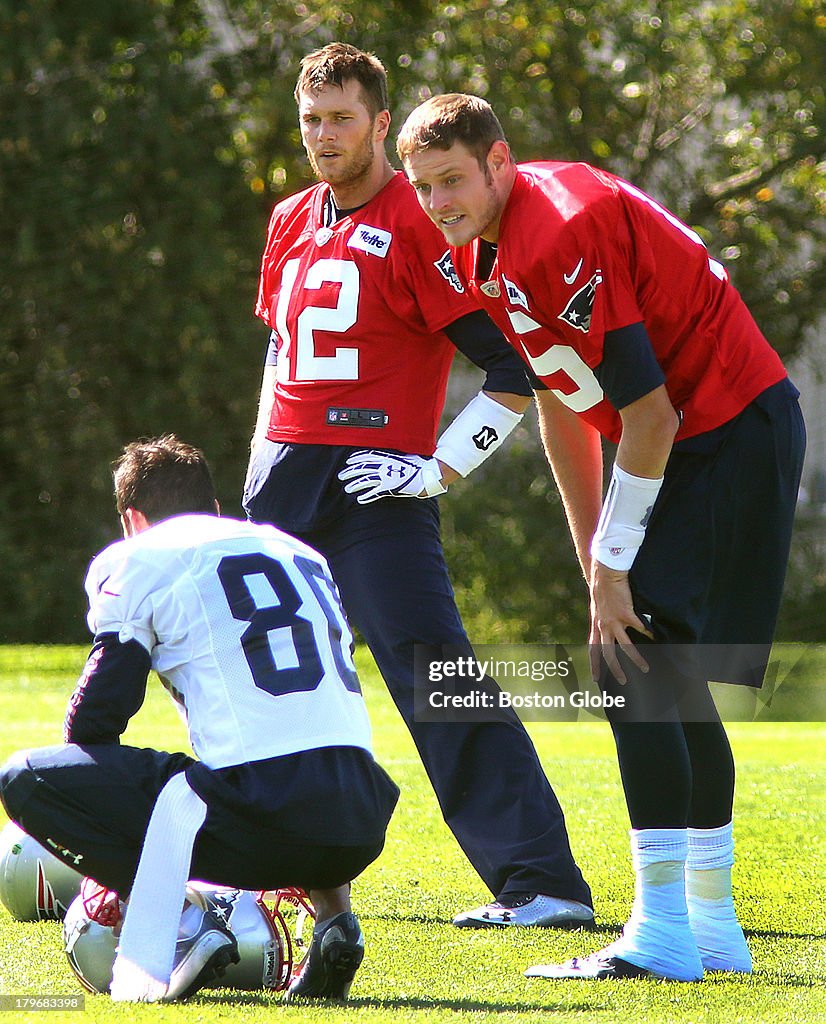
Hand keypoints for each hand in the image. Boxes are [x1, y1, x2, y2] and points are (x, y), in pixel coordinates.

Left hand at [338, 450, 445, 503]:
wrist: (426, 474)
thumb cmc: (418, 463)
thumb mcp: (404, 455)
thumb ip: (394, 457)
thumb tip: (389, 457)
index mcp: (387, 457)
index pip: (367, 457)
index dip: (356, 459)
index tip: (349, 461)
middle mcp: (383, 466)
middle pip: (362, 468)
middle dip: (350, 472)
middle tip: (341, 475)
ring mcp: (385, 477)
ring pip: (365, 480)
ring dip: (355, 485)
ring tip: (347, 489)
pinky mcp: (389, 488)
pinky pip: (375, 493)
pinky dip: (366, 496)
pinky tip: (359, 499)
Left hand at [588, 561, 653, 683]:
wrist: (606, 573)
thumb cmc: (603, 589)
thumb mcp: (598, 608)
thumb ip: (602, 621)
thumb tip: (608, 630)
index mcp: (596, 625)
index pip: (592, 650)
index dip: (594, 665)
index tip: (596, 679)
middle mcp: (603, 626)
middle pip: (608, 654)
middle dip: (615, 670)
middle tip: (624, 681)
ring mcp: (614, 621)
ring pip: (626, 646)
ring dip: (636, 659)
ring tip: (645, 668)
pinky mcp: (626, 613)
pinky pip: (640, 628)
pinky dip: (648, 633)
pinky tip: (655, 637)